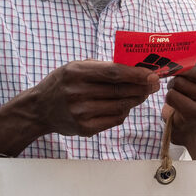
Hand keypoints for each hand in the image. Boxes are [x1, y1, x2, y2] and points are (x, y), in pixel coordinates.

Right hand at [32, 60, 159, 136]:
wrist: (40, 109)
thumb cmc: (62, 83)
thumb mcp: (75, 67)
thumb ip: (101, 66)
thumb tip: (134, 67)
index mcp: (76, 73)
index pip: (113, 73)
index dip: (136, 74)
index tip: (153, 74)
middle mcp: (77, 93)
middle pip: (120, 90)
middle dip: (142, 87)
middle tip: (155, 84)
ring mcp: (81, 113)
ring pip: (120, 106)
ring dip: (136, 99)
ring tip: (143, 93)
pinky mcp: (85, 129)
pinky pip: (114, 120)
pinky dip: (124, 112)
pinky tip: (125, 105)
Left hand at [165, 13, 195, 157]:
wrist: (188, 112)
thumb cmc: (195, 79)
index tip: (188, 52)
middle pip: (193, 69)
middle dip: (179, 69)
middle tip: (176, 71)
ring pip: (181, 83)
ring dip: (173, 83)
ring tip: (180, 86)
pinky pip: (175, 97)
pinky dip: (170, 95)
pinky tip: (176, 97)